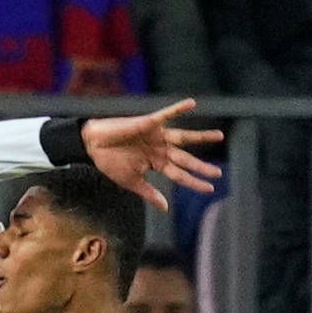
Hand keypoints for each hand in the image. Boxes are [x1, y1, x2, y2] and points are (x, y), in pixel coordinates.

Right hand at [79, 97, 223, 211]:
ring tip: (219, 136)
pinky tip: (192, 104)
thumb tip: (165, 208)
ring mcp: (157, 136)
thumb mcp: (131, 182)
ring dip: (201, 137)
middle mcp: (160, 149)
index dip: (194, 181)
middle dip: (201, 166)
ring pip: (184, 137)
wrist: (92, 146)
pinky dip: (179, 108)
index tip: (210, 188)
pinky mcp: (149, 123)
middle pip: (185, 158)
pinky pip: (167, 114)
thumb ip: (149, 193)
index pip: (179, 174)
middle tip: (218, 172)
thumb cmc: (108, 162)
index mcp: (156, 163)